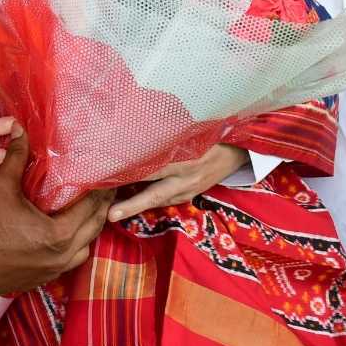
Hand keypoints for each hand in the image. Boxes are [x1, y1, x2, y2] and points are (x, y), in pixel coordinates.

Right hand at [0, 127, 112, 294]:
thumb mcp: (1, 185)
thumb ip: (17, 157)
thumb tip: (20, 129)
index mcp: (58, 234)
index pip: (92, 209)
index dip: (102, 191)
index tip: (109, 178)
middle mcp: (61, 257)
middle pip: (93, 230)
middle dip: (100, 210)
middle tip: (104, 191)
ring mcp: (50, 272)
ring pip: (82, 251)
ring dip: (86, 232)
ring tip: (83, 213)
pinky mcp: (37, 281)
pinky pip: (64, 264)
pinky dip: (69, 249)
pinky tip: (59, 235)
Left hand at [107, 144, 247, 221]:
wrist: (236, 151)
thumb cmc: (208, 134)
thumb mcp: (190, 131)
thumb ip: (166, 135)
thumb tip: (133, 131)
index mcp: (185, 159)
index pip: (152, 169)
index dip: (131, 173)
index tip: (109, 177)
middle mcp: (186, 178)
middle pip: (154, 194)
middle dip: (131, 205)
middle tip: (111, 214)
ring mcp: (189, 190)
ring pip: (159, 201)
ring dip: (136, 206)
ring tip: (114, 212)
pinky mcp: (189, 195)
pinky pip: (166, 200)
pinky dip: (149, 201)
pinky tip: (131, 201)